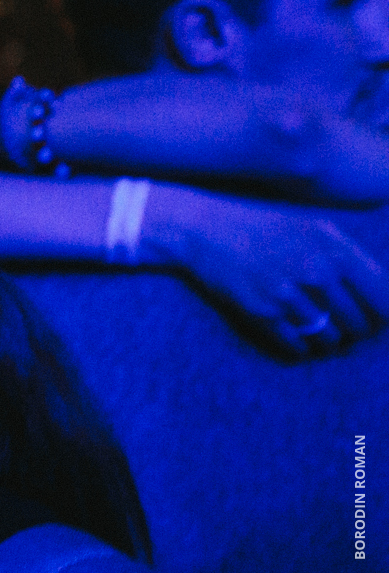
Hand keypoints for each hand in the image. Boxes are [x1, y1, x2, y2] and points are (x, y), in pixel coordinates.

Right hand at [146, 187, 388, 357]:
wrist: (202, 228)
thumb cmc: (260, 224)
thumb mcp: (311, 226)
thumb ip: (347, 253)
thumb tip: (380, 287)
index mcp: (334, 248)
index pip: (385, 297)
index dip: (385, 316)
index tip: (378, 321)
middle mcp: (316, 271)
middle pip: (359, 323)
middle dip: (357, 332)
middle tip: (349, 332)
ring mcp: (288, 294)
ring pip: (330, 338)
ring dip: (330, 343)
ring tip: (324, 338)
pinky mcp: (262, 312)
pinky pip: (296, 344)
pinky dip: (301, 348)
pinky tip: (298, 341)